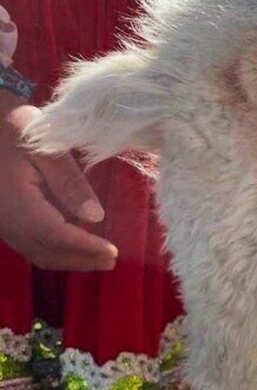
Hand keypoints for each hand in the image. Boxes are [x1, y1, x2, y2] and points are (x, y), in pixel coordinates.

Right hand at [0, 97, 116, 270]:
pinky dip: (54, 249)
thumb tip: (95, 216)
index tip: (113, 252)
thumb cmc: (12, 126)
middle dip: (79, 260)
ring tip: (99, 259)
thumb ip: (70, 182)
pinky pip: (28, 243)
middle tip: (112, 262)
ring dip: (68, 258)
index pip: (55, 235)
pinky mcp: (3, 218)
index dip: (85, 247)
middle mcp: (4, 219)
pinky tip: (76, 245)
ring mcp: (0, 221)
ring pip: (35, 251)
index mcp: (15, 202)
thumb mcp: (46, 147)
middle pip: (44, 251)